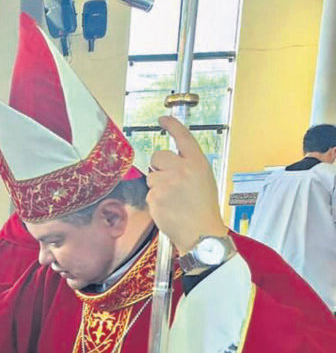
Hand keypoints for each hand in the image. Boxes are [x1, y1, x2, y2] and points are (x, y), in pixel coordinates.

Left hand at [146, 116, 228, 253]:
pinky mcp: (155, 196)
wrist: (201, 233)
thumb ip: (188, 167)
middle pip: (158, 155)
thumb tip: (169, 161)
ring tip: (173, 199)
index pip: (183, 137)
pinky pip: (148, 192)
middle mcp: (183, 169)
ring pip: (151, 175)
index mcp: (198, 163)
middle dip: (159, 166)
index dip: (172, 125)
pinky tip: (168, 207)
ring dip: (157, 185)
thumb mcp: (203, 180)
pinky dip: (155, 200)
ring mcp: (167, 182)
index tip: (163, 119)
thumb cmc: (203, 209)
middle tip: (169, 181)